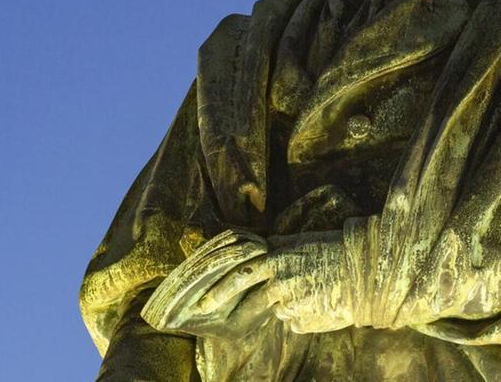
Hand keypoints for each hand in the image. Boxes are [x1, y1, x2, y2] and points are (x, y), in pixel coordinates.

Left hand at [171, 230, 352, 337]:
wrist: (362, 271)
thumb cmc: (331, 249)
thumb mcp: (299, 241)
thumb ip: (275, 249)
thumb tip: (257, 253)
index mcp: (277, 261)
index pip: (239, 276)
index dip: (217, 290)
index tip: (201, 302)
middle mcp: (280, 285)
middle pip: (249, 301)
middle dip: (227, 306)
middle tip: (207, 312)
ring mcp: (292, 307)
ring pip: (276, 309)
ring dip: (282, 302)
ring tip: (307, 288)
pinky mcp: (304, 323)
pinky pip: (293, 320)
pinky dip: (299, 313)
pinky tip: (316, 300)